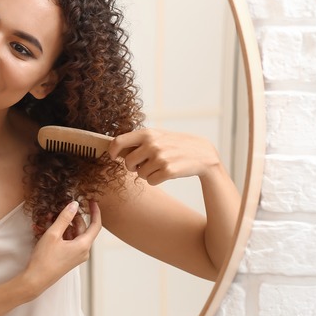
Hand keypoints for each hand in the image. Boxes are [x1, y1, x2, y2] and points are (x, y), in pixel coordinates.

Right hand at [23, 201, 100, 295]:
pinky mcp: (69, 258)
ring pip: (73, 234)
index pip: (95, 225)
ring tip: (47, 218)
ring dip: (63, 225)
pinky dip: (60, 234)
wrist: (36, 280)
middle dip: (71, 217)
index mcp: (83, 245)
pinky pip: (68, 242)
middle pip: (82, 228)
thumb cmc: (44, 258)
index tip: (91, 201)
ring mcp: (76, 256)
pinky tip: (45, 228)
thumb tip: (74, 204)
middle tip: (60, 208)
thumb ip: (64, 218)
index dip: (95, 211)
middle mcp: (83, 251)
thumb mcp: (53, 234)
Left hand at [108, 129, 222, 185]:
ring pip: (140, 174)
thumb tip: (115, 150)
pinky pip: (151, 181)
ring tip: (160, 166)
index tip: (113, 156)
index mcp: (147, 133)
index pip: (118, 141)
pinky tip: (166, 172)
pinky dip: (156, 180)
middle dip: (134, 167)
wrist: (202, 154)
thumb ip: (138, 141)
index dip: (112, 151)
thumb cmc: (175, 145)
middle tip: (145, 164)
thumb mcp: (158, 136)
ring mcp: (160, 157)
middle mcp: (152, 144)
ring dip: (147, 174)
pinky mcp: (168, 171)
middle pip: (128, 163)